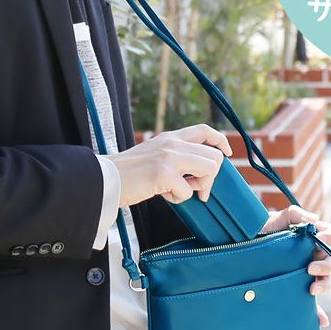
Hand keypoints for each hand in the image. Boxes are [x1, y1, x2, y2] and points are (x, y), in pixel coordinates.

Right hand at [107, 124, 232, 207]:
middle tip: (199, 191)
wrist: (104, 179)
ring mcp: (169, 157)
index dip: (220, 142)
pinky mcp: (164, 173)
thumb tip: (198, 176)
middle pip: (214, 157)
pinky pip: (188, 191)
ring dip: (199, 187)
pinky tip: (163, 194)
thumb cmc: (128, 174)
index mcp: (170, 138)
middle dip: (211, 177)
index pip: (205, 130)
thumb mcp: (154, 157)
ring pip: (209, 169)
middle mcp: (172, 143)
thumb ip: (175, 159)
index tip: (226, 154)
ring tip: (179, 191)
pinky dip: (178, 198)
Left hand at [260, 204, 330, 328]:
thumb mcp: (273, 220)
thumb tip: (313, 219)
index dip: (330, 238)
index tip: (320, 241)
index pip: (330, 235)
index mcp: (309, 237)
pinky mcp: (296, 289)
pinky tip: (321, 322)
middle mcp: (311, 255)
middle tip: (311, 269)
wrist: (239, 249)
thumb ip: (292, 215)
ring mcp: (304, 274)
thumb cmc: (258, 231)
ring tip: (312, 290)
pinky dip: (318, 313)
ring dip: (324, 285)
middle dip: (326, 265)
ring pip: (325, 280)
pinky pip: (310, 304)